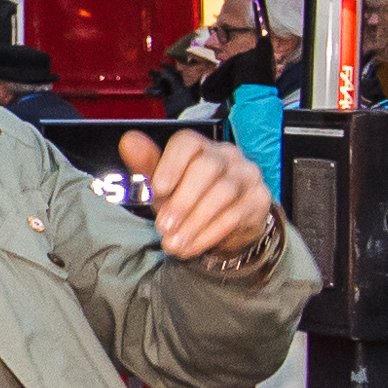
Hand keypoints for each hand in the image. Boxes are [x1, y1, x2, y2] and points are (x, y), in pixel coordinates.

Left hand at [118, 128, 280, 275]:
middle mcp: (227, 155)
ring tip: (174, 243)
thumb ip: (145, 164)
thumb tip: (129, 141)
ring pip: (223, 193)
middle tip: (163, 226)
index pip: (188, 142)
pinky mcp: (258, 199)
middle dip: (182, 201)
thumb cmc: (187, 196)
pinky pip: (236, 215)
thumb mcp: (162, 185)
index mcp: (200, 146)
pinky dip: (209, 233)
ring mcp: (247, 176)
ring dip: (194, 222)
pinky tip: (192, 246)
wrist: (222, 223)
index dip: (171, 164)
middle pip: (208, 168)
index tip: (157, 189)